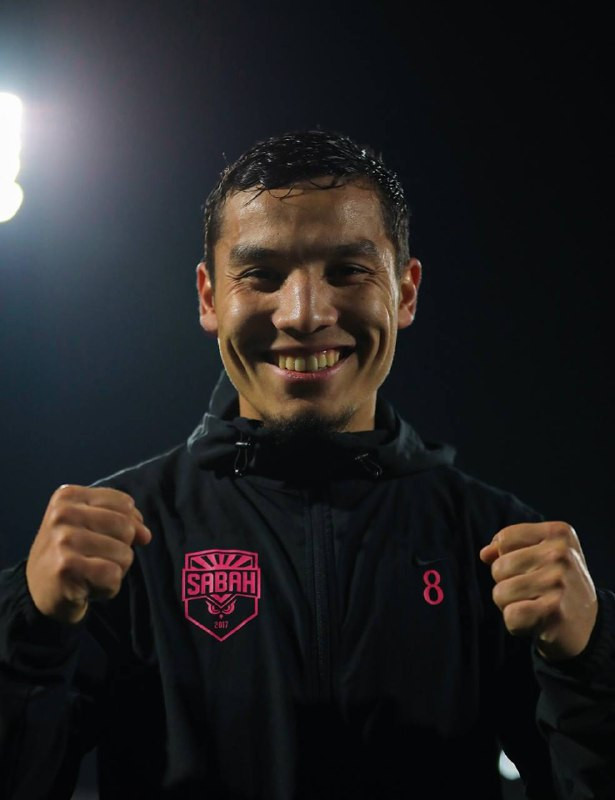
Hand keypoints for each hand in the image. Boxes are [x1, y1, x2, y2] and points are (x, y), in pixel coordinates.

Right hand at [26, 485, 151, 623]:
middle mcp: (63, 514)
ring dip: (115, 570)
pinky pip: (113, 575)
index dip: (129, 524)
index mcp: (68, 496)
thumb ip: (123, 521)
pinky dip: (108, 587)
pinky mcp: (66, 567)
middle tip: (95, 559)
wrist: (38, 591)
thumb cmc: (70, 553)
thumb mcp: (92, 526)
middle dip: (122, 549)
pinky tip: (87, 587)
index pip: (125, 503)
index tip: (106, 538)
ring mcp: (63, 540)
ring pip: (124, 553)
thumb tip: (145, 535)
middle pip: (126, 527)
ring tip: (89, 573)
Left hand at [479, 521, 597, 660]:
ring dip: (510, 605)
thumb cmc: (556, 584)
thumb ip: (508, 548)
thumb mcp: (540, 555)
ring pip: (500, 592)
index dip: (507, 557)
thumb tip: (485, 553)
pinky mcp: (554, 611)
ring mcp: (559, 582)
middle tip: (534, 592)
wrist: (588, 625)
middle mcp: (561, 554)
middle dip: (507, 584)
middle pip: (499, 567)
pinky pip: (510, 616)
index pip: (504, 538)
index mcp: (558, 532)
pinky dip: (516, 625)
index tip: (530, 569)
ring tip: (535, 606)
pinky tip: (536, 623)